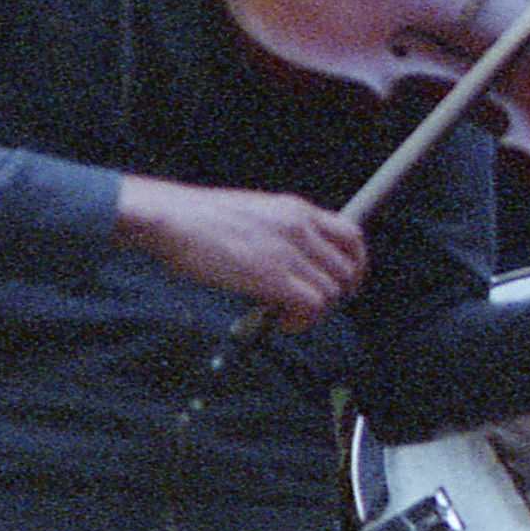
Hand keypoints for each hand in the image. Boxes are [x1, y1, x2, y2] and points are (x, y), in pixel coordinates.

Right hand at [115, 175, 365, 332]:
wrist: (173, 219)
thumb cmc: (200, 219)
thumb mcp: (255, 213)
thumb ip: (282, 231)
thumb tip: (295, 261)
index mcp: (296, 209)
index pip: (351, 235)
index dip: (356, 264)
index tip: (348, 282)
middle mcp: (300, 227)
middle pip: (347, 268)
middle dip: (336, 293)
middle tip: (313, 307)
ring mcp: (289, 252)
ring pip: (331, 291)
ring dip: (313, 311)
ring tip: (286, 315)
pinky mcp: (273, 277)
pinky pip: (312, 306)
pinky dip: (300, 321)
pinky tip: (279, 321)